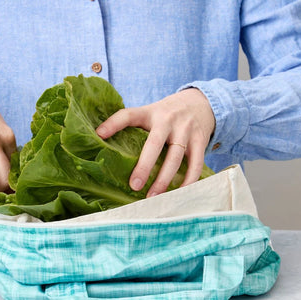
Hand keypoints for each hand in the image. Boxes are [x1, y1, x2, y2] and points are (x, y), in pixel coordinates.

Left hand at [96, 88, 214, 196]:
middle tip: (134, 186)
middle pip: (155, 144)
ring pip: (175, 157)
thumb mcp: (149, 114)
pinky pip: (196, 163)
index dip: (113, 123)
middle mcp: (167, 119)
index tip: (99, 135)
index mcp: (149, 113)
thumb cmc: (166, 115)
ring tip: (152, 197)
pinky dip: (188, 180)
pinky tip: (179, 193)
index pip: (128, 115)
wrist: (201, 102)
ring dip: (164, 180)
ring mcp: (186, 129)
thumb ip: (132, 128)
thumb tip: (102, 146)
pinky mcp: (201, 140)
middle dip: (144, 166)